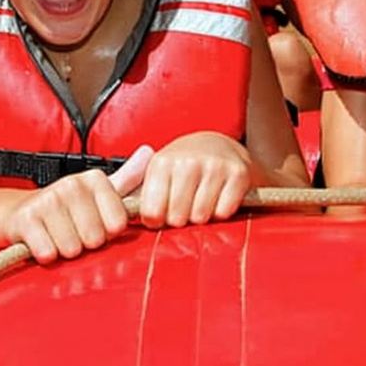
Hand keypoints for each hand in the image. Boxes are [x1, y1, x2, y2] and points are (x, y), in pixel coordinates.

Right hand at [5, 145, 152, 263]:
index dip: (107, 233)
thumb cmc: (69, 209)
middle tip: (74, 232)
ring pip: (73, 248)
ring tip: (58, 236)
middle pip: (96, 239)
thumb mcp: (99, 193)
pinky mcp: (26, 219)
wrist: (23, 213)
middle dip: (86, 243)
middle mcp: (72, 183)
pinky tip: (43, 241)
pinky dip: (46, 254)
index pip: (118, 224)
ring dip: (65, 250)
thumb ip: (129, 178)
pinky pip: (48, 252)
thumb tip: (151, 153)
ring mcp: (48, 200)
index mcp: (95, 179)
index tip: (96, 224)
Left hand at [136, 132, 254, 229]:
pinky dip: (222, 212)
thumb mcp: (159, 172)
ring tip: (201, 200)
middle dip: (181, 219)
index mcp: (162, 162)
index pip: (152, 212)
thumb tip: (127, 218)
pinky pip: (224, 213)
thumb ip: (142, 194)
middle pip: (177, 218)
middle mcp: (187, 161)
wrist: (220, 144)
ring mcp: (214, 166)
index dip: (157, 220)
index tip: (162, 214)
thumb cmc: (184, 164)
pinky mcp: (238, 174)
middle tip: (185, 206)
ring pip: (201, 217)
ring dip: (202, 216)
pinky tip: (219, 197)